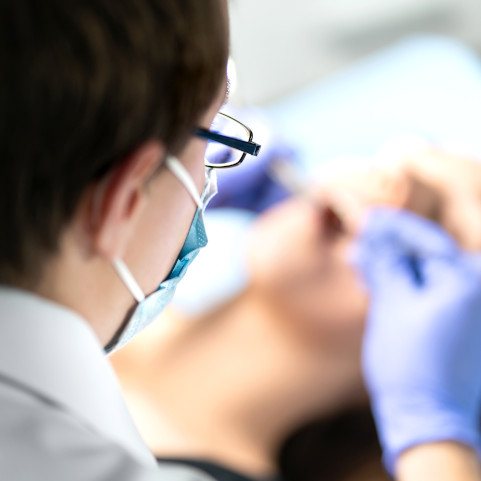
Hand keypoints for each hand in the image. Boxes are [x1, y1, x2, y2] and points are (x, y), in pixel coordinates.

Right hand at [353, 208, 480, 472]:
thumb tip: (374, 228)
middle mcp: (478, 293)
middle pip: (428, 256)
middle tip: (361, 241)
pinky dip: (405, 286)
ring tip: (363, 263)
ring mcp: (471, 310)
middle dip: (392, 248)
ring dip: (395, 268)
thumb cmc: (409, 363)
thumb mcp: (391, 305)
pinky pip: (430, 293)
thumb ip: (385, 262)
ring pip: (426, 275)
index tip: (368, 218)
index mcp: (469, 284)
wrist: (427, 420)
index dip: (394, 227)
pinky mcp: (460, 324)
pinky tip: (379, 283)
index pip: (428, 241)